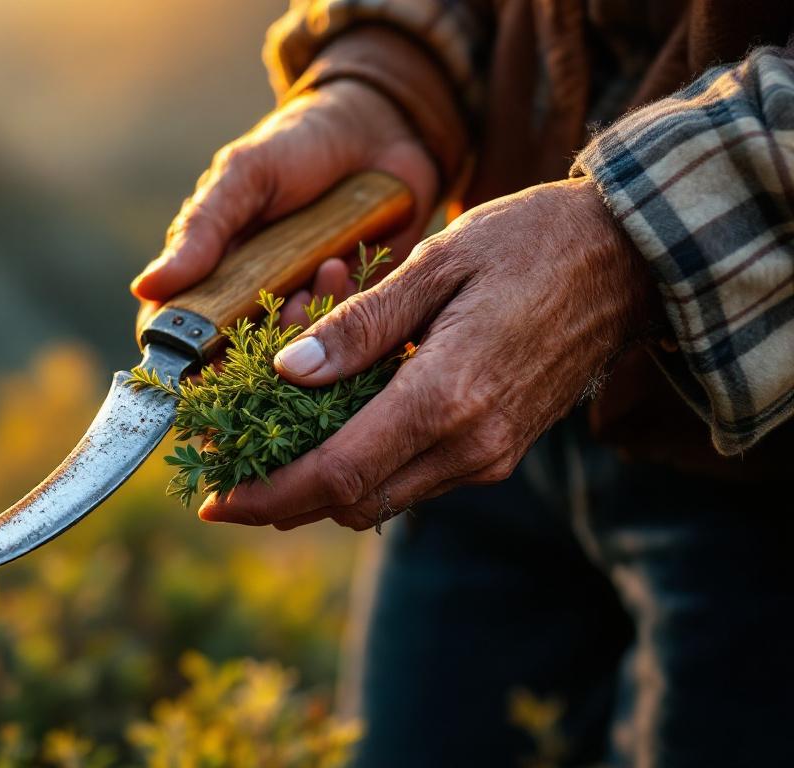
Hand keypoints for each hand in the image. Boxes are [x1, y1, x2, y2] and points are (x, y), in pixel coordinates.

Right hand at [131, 77, 437, 327]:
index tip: (194, 356)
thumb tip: (144, 287)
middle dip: (256, 339)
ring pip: (288, 350)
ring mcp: (297, 304)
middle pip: (233, 354)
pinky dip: (335, 306)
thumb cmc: (296, 147)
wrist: (376, 129)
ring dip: (302, 320)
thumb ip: (200, 233)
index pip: (176, 330)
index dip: (178, 352)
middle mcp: (249, 297)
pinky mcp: (347, 307)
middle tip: (280, 300)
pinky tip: (339, 265)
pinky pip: (338, 334)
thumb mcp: (242, 178)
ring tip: (321, 267)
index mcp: (209, 269)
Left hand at [198, 177, 660, 529]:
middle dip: (283, 497)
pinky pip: (412, 475)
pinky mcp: (498, 449)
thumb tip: (287, 371)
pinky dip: (364, 461)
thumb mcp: (436, 263)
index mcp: (447, 396)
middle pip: (352, 501)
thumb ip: (360, 327)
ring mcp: (490, 454)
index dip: (269, 496)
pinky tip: (333, 417)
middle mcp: (470, 443)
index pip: (338, 475)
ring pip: (380, 496)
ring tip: (272, 435)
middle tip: (229, 472)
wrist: (631, 260)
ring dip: (322, 479)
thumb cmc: (532, 243)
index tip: (216, 501)